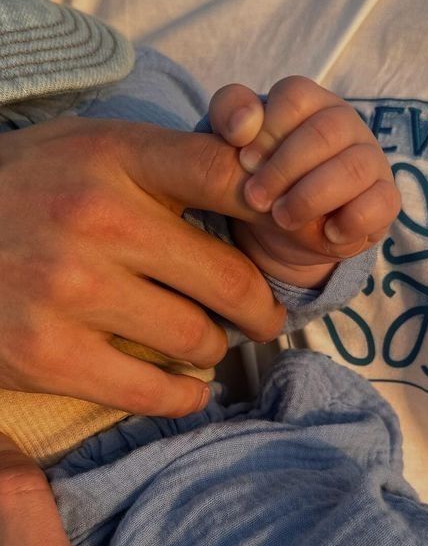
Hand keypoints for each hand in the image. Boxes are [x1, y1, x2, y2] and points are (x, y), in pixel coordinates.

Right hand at [0, 118, 284, 415]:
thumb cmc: (27, 191)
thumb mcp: (91, 149)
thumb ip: (170, 162)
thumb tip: (262, 187)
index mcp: (114, 157)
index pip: (226, 175)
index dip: (274, 208)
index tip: (283, 238)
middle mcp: (95, 218)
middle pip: (231, 277)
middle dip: (260, 308)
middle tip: (264, 317)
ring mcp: (69, 289)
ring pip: (198, 339)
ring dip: (215, 348)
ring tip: (209, 343)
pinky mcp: (46, 353)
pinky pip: (152, 391)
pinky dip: (184, 396)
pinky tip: (190, 387)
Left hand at [208, 77, 400, 286]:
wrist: (285, 230)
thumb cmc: (261, 177)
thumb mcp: (229, 151)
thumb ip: (226, 122)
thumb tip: (242, 126)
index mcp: (308, 102)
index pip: (295, 95)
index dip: (267, 129)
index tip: (244, 162)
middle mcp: (345, 124)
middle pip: (325, 131)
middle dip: (284, 169)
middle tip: (254, 199)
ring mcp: (370, 160)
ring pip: (354, 168)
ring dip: (311, 197)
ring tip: (281, 219)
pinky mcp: (385, 199)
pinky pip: (380, 204)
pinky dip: (350, 221)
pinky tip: (325, 233)